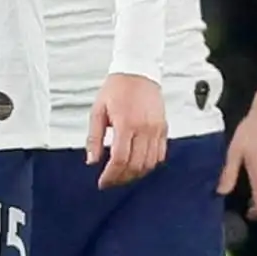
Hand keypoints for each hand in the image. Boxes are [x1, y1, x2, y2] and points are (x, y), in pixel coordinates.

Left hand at [87, 72, 166, 188]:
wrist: (138, 72)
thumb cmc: (116, 89)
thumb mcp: (97, 110)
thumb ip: (94, 138)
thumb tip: (92, 160)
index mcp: (126, 124)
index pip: (120, 159)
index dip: (111, 175)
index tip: (103, 182)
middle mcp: (145, 129)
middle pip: (136, 165)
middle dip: (122, 178)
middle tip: (111, 181)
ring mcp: (157, 130)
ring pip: (150, 163)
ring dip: (136, 174)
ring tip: (122, 175)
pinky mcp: (164, 129)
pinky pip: (160, 155)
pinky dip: (149, 164)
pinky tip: (138, 165)